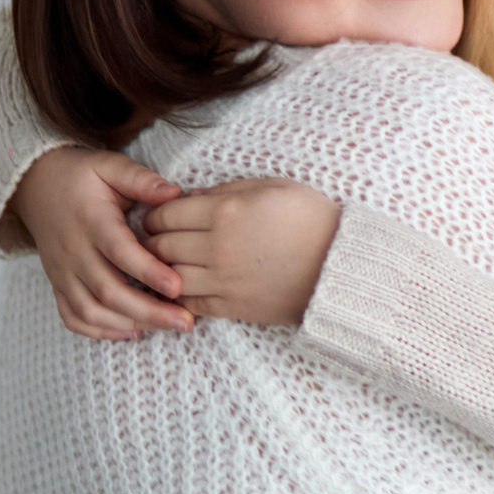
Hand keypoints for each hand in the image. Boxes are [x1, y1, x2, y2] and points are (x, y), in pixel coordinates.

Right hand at [12, 147, 191, 340]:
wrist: (34, 185)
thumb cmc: (81, 176)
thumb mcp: (110, 165)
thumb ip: (140, 179)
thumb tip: (175, 192)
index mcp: (91, 222)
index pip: (120, 252)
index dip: (148, 271)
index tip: (178, 286)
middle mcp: (73, 252)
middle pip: (108, 291)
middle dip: (149, 311)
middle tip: (185, 321)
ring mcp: (62, 272)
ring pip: (91, 310)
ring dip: (129, 324)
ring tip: (167, 327)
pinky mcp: (57, 284)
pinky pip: (73, 317)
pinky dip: (100, 332)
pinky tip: (132, 332)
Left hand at [141, 179, 341, 326]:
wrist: (343, 264)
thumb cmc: (312, 218)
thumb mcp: (273, 187)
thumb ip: (227, 189)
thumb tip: (191, 197)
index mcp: (226, 211)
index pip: (166, 214)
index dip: (154, 214)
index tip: (155, 216)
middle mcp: (218, 247)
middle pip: (161, 246)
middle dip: (150, 241)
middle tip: (150, 240)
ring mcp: (224, 280)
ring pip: (169, 276)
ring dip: (159, 271)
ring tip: (161, 265)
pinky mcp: (233, 306)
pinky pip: (191, 302)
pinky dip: (179, 295)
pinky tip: (180, 287)